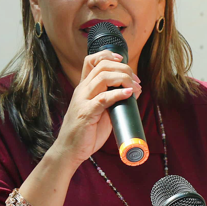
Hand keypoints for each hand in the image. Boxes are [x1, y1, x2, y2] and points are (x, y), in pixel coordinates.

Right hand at [51, 50, 141, 165]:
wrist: (70, 150)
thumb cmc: (86, 132)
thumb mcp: (100, 111)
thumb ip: (112, 100)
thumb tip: (133, 91)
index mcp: (84, 88)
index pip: (91, 61)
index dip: (107, 55)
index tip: (122, 59)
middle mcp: (82, 90)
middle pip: (102, 66)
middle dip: (123, 68)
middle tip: (136, 80)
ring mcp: (83, 101)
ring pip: (103, 77)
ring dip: (123, 79)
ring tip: (135, 87)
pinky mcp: (86, 114)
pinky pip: (103, 98)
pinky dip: (118, 94)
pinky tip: (129, 93)